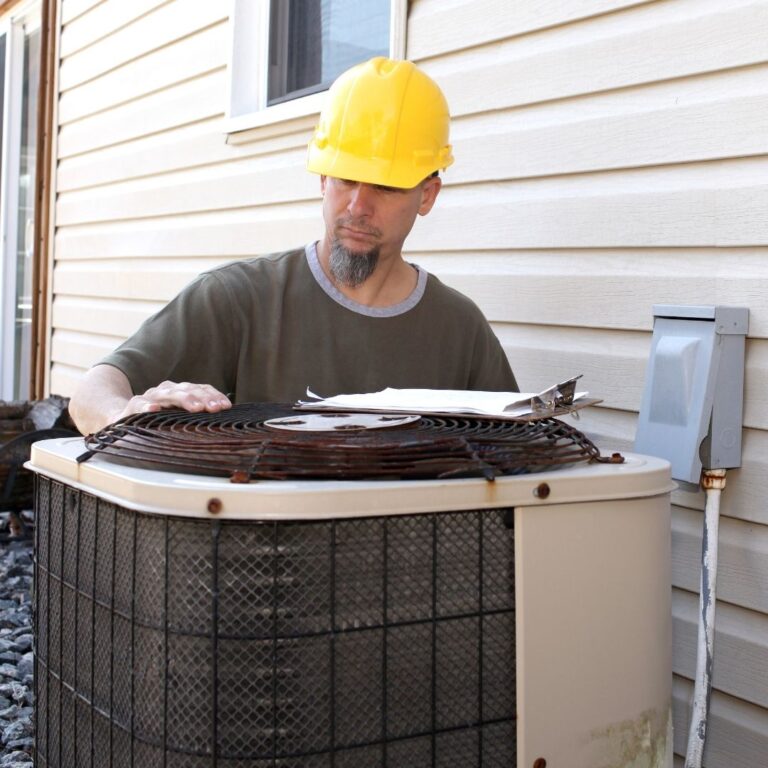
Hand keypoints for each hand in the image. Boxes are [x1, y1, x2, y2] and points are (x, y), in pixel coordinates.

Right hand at [115, 381, 231, 420]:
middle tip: (214, 408)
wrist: (122, 419)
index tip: (226, 406)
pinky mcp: (133, 406)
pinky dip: (147, 406)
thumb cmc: (157, 420)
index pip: (201, 389)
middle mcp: (167, 391)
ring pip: (168, 394)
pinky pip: (140, 405)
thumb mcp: (178, 416)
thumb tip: (223, 420)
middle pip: (188, 390)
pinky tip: (154, 409)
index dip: (213, 396)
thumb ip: (197, 415)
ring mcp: (150, 397)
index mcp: (180, 391)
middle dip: (203, 398)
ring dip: (183, 399)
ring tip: (196, 407)